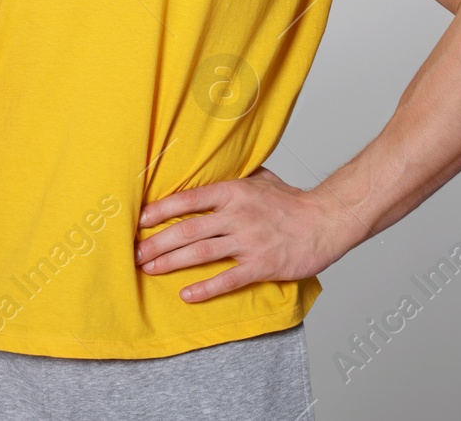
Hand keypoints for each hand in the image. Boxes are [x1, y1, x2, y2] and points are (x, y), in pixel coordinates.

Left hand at [134, 166, 361, 302]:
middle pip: (187, 230)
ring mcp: (248, 241)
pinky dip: (205, 288)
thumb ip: (236, 177)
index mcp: (234, 192)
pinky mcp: (261, 265)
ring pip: (201, 253)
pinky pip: (227, 279)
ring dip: (171, 263)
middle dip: (157, 242)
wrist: (326, 221)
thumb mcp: (262, 179)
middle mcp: (237, 216)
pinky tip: (186, 294)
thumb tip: (214, 167)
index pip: (188, 199)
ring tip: (149, 269)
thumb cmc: (293, 202)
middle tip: (134, 253)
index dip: (161, 210)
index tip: (140, 220)